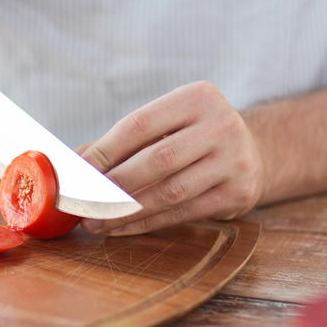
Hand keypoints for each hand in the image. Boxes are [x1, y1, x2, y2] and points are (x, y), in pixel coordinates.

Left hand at [80, 81, 264, 235]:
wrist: (254, 152)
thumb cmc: (192, 136)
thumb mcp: (164, 124)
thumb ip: (121, 141)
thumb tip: (73, 162)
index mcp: (196, 97)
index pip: (139, 125)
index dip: (104, 151)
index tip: (77, 173)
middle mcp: (221, 124)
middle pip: (156, 160)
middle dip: (113, 185)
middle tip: (81, 203)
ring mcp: (234, 160)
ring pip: (170, 191)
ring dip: (126, 211)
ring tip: (94, 221)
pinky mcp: (238, 193)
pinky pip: (183, 213)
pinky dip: (147, 223)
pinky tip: (120, 228)